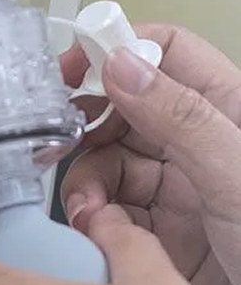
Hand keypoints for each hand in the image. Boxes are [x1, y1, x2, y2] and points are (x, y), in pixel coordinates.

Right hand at [61, 25, 240, 284]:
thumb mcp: (237, 179)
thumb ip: (180, 118)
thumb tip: (120, 64)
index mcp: (229, 114)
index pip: (167, 52)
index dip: (118, 48)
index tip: (73, 66)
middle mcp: (200, 148)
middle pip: (123, 107)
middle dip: (88, 123)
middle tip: (62, 138)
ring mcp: (179, 193)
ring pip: (107, 160)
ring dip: (86, 180)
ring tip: (89, 210)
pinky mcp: (159, 237)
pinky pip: (107, 210)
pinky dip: (92, 218)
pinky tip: (99, 233)